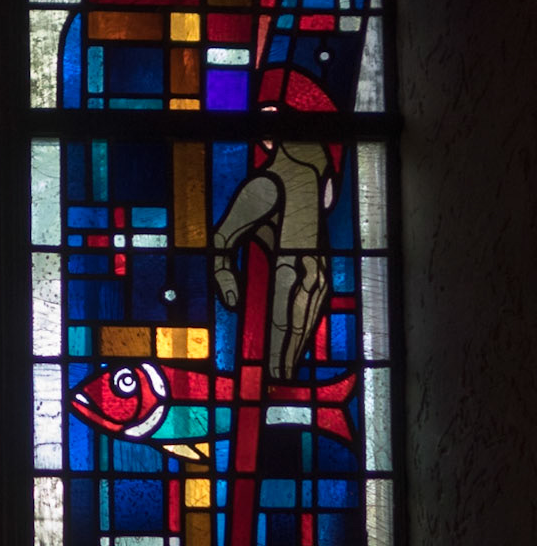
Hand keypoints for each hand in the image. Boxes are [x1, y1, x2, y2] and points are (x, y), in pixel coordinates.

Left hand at [212, 140, 334, 381]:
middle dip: (291, 350)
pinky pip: (318, 298)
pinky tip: (302, 335)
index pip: (284, 309)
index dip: (280, 343)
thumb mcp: (227, 225)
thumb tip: (230, 304)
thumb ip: (222, 265)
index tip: (274, 369)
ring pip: (313, 310)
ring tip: (290, 364)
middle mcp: (310, 263)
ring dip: (302, 339)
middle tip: (280, 378)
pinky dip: (310, 320)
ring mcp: (321, 261)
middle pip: (301, 317)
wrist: (298, 168)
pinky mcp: (323, 260)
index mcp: (288, 254)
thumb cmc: (261, 194)